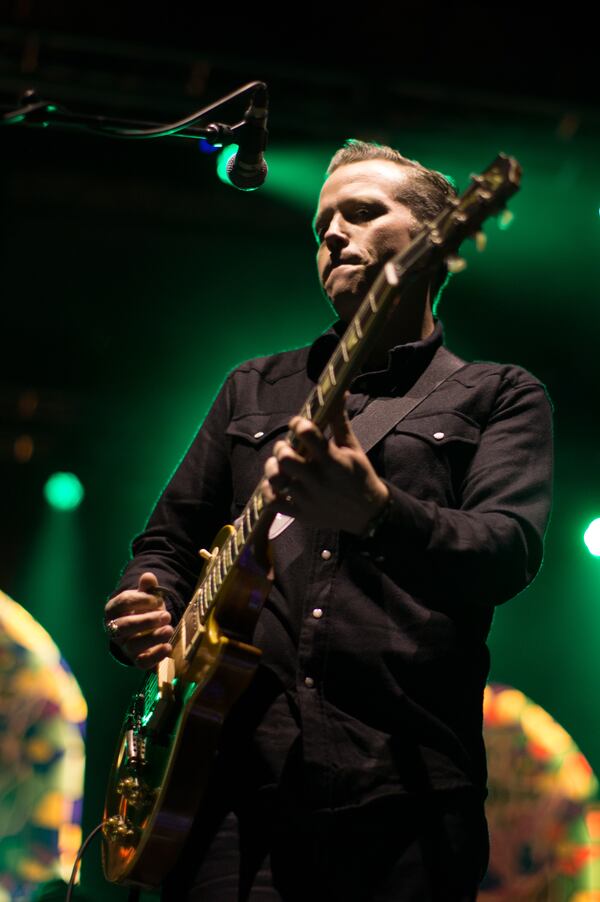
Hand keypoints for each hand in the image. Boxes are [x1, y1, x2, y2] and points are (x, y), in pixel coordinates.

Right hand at [104, 571, 173, 669]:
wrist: (147, 628)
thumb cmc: (145, 609)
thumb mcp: (146, 597)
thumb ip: (148, 588)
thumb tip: (148, 576)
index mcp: (114, 610)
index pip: (122, 603)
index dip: (141, 600)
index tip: (158, 599)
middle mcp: (115, 629)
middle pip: (124, 626)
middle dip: (146, 621)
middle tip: (166, 615)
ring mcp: (125, 646)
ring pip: (132, 645)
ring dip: (152, 637)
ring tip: (169, 629)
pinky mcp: (136, 659)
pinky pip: (142, 662)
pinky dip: (155, 656)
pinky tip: (168, 647)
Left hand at [262, 394, 388, 533]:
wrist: (368, 514)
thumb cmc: (359, 476)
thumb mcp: (353, 448)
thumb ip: (339, 421)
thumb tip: (339, 392)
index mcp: (334, 461)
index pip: (308, 435)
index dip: (298, 424)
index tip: (298, 423)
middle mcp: (319, 480)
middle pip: (286, 459)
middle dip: (282, 448)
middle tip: (286, 447)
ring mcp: (308, 499)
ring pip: (276, 480)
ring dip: (272, 469)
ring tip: (278, 465)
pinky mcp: (301, 514)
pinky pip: (273, 503)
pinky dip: (269, 491)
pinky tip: (277, 484)